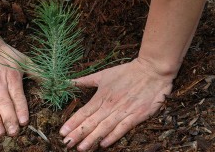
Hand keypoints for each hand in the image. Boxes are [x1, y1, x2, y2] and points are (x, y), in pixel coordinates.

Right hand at [0, 37, 28, 135]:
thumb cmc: (3, 52)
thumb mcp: (22, 59)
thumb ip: (37, 72)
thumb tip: (53, 81)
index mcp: (12, 76)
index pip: (17, 96)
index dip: (21, 109)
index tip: (24, 122)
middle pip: (4, 103)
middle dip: (10, 119)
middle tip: (14, 133)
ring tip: (0, 133)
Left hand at [60, 58, 174, 150]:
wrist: (152, 70)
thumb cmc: (126, 72)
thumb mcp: (103, 74)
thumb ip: (85, 80)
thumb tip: (68, 82)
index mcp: (101, 96)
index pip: (84, 112)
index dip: (72, 123)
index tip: (62, 132)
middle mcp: (110, 105)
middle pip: (91, 122)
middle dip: (78, 134)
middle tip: (67, 143)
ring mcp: (124, 111)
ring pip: (105, 127)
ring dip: (92, 138)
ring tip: (81, 147)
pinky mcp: (137, 115)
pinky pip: (123, 128)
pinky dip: (114, 136)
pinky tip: (104, 144)